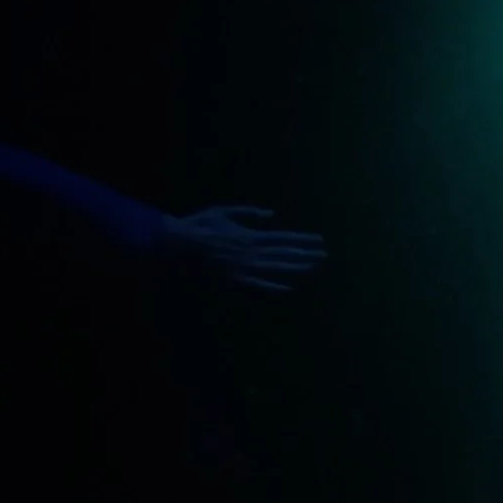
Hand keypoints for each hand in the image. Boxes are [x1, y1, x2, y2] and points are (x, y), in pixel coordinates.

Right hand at [160, 205, 328, 291]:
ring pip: (277, 270)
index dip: (304, 240)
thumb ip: (249, 213)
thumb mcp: (224, 212)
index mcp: (250, 236)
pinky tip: (290, 290)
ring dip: (297, 270)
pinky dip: (275, 289)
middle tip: (325, 256)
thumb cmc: (198, 226)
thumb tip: (272, 214)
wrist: (177, 245)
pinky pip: (258, 289)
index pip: (284, 238)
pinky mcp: (234, 283)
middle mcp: (252, 253)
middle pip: (286, 255)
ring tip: (315, 269)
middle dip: (307, 256)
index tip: (320, 241)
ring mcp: (244, 269)